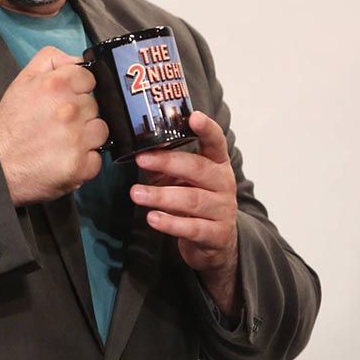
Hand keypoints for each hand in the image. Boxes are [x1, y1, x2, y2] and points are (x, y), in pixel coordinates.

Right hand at [0, 46, 108, 205]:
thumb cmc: (9, 127)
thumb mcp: (21, 81)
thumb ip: (50, 60)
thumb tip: (75, 59)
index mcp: (56, 86)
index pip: (89, 78)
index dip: (78, 89)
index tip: (66, 99)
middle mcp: (69, 110)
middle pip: (95, 105)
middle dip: (80, 113)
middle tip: (58, 123)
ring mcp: (77, 138)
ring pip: (100, 130)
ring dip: (86, 136)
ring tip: (64, 141)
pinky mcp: (81, 165)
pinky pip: (97, 158)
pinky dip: (84, 160)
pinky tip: (66, 157)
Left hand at [129, 111, 240, 315]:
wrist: (216, 242)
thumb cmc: (194, 202)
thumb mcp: (179, 179)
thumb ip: (163, 166)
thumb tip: (139, 151)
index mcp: (217, 164)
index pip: (216, 142)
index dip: (207, 129)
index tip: (194, 117)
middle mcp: (224, 184)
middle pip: (198, 169)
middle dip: (168, 162)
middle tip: (141, 159)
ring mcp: (223, 210)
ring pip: (192, 200)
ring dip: (161, 196)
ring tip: (136, 194)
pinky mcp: (216, 235)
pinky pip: (192, 228)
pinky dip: (170, 223)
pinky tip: (152, 218)